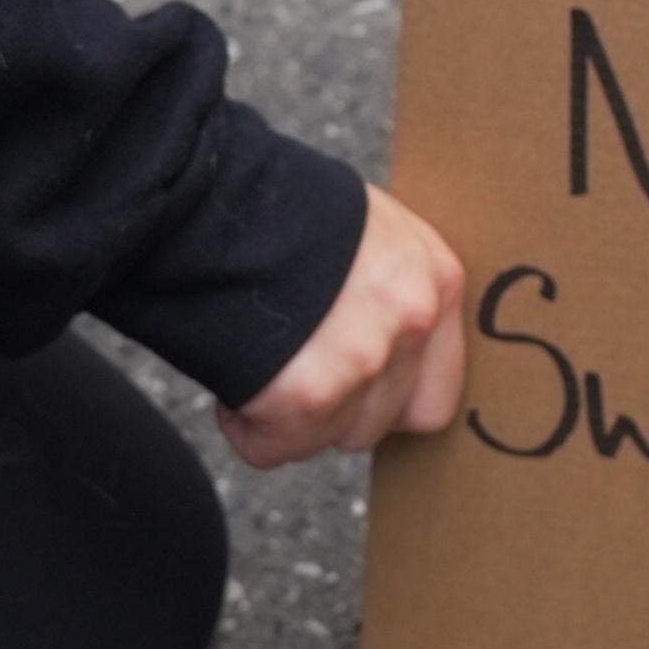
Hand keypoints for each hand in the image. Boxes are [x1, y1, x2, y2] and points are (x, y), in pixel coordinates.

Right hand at [219, 185, 467, 469]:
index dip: (382, 402)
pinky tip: (231, 369)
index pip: (435, 398)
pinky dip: (243, 425)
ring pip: (325, 439)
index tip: (345, 387)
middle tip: (286, 363)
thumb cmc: (278, 210)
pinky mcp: (309, 393)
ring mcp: (365, 358)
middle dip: (327, 408)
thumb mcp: (366, 233)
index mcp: (435, 279)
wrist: (212, 201)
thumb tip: (390, 358)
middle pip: (376, 425)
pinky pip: (273, 448)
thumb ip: (393, 295)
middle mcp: (414, 320)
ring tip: (256, 356)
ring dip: (283, 416)